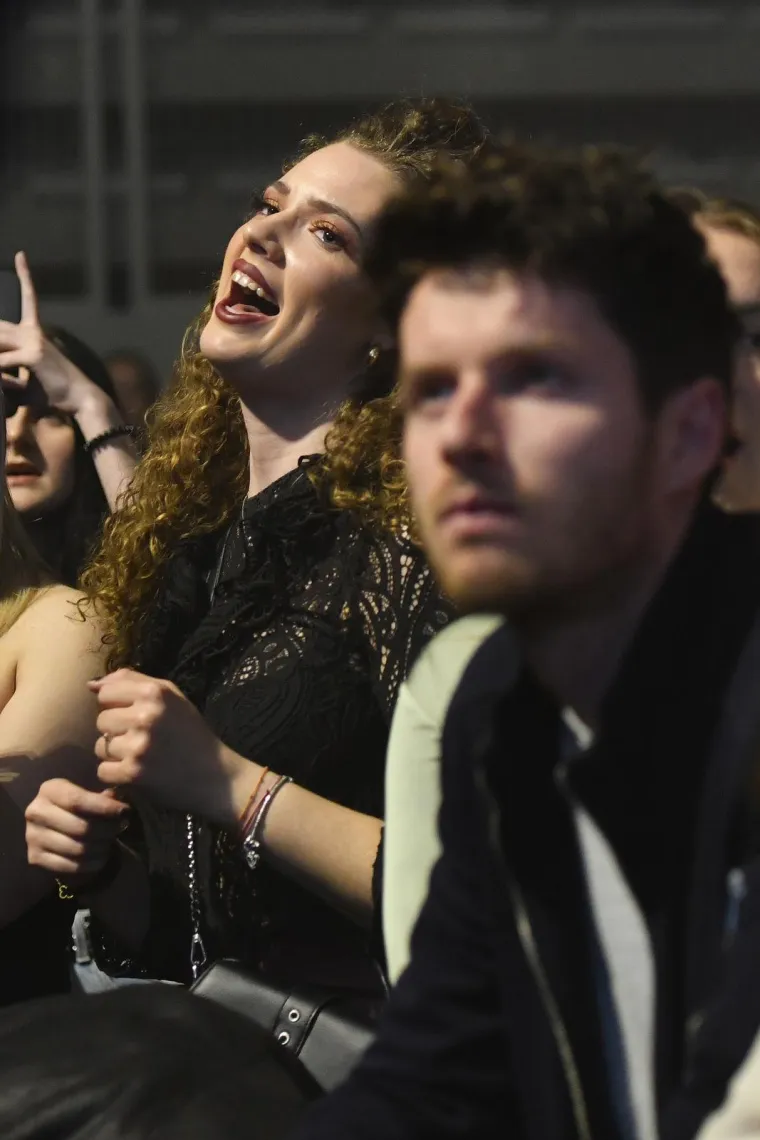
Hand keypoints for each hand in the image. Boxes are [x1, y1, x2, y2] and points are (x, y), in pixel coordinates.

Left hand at [0, 252, 109, 416]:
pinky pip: (2, 361)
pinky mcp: (33, 355)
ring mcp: (34, 341)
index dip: (25, 276)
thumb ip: (8, 377)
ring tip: (3, 377)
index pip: (29, 299)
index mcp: (35, 334)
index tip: (21, 255)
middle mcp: (34, 332)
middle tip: (9, 360)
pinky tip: (7, 384)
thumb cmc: (55, 394)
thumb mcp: (26, 383)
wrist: (82, 400)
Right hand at [26, 778, 127, 878]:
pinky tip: (101, 856)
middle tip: (120, 828)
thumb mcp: (86, 792)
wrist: (51, 826)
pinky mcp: (34, 858)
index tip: (124, 811)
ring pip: (78, 849)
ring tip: (110, 842)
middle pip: (80, 827)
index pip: (78, 801)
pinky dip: (92, 863)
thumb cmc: (75, 805)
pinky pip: (71, 866)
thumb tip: (116, 800)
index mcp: (49, 790)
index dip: (104, 808)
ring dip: (101, 847)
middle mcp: (36, 812)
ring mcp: (32, 837)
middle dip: (107, 830)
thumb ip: (102, 795)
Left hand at [90, 668, 247, 823]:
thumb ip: (132, 682)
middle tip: (141, 739)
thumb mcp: (171, 697)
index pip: (106, 692)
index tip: (134, 716)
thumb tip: (90, 685)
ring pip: (100, 746)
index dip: (116, 706)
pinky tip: (138, 773)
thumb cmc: (190, 733)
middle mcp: (146, 715)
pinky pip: (103, 771)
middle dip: (115, 731)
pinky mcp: (133, 773)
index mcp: (155, 692)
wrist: (215, 775)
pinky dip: (116, 775)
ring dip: (116, 755)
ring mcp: (139, 745)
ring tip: (141, 757)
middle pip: (101, 720)